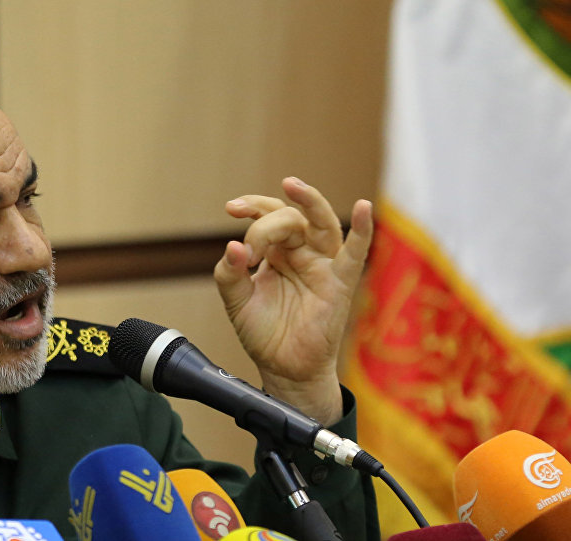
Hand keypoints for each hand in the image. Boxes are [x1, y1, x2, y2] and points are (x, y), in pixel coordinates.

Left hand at [213, 178, 372, 424]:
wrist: (283, 369)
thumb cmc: (264, 334)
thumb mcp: (237, 302)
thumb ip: (229, 275)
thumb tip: (232, 247)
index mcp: (276, 252)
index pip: (268, 216)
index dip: (252, 206)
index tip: (231, 208)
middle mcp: (301, 253)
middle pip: (289, 218)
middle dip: (265, 222)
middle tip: (251, 243)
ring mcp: (322, 265)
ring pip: (321, 224)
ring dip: (310, 202)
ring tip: (293, 186)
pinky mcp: (340, 283)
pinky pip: (354, 253)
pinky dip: (362, 230)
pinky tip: (363, 208)